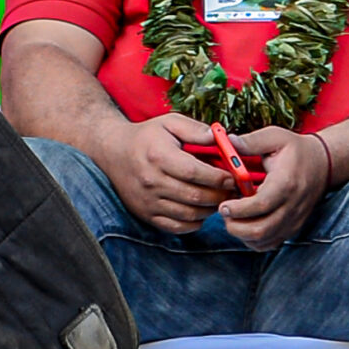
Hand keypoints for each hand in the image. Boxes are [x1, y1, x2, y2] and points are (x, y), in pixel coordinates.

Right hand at [108, 112, 234, 233]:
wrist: (112, 152)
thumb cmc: (147, 136)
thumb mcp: (170, 122)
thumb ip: (196, 129)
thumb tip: (221, 138)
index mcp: (159, 157)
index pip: (195, 173)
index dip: (219, 177)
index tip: (236, 177)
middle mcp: (151, 182)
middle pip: (194, 196)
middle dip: (221, 195)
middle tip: (236, 191)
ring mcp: (147, 201)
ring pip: (187, 214)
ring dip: (210, 209)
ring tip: (223, 199)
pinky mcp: (145, 214)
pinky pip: (174, 227)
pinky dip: (194, 223)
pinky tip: (203, 211)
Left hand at [217, 125, 330, 246]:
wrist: (324, 164)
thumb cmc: (297, 150)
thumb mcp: (276, 137)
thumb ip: (251, 142)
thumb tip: (226, 142)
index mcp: (286, 182)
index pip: (261, 205)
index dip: (238, 209)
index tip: (223, 205)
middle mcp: (292, 205)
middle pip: (260, 229)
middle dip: (235, 226)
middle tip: (225, 212)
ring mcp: (294, 219)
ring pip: (263, 240)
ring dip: (242, 234)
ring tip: (235, 217)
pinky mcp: (293, 227)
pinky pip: (269, 244)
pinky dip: (253, 240)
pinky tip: (247, 224)